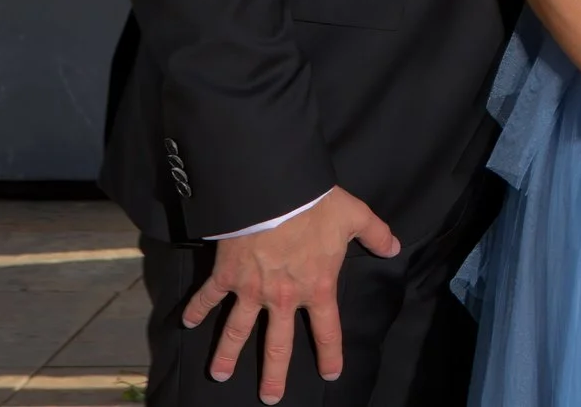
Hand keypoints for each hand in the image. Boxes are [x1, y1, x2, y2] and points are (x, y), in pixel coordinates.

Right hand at [184, 186, 398, 403]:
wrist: (275, 193)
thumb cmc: (317, 205)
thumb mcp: (355, 216)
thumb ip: (376, 234)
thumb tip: (393, 247)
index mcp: (316, 288)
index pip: (326, 330)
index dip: (329, 354)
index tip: (329, 374)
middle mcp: (283, 298)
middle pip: (277, 345)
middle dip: (273, 374)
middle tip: (269, 398)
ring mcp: (251, 290)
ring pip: (237, 331)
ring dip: (227, 354)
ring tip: (219, 375)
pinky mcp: (226, 275)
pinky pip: (208, 297)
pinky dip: (196, 310)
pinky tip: (186, 323)